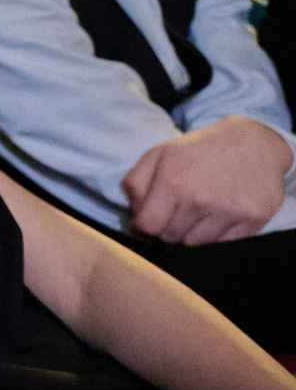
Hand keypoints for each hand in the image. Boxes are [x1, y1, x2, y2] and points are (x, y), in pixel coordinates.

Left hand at [124, 116, 292, 244]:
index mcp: (172, 181)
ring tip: (198, 214)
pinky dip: (216, 237)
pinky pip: (222, 245)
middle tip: (176, 213)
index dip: (142, 228)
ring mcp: (227, 211)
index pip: (147, 226)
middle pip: (169, 238)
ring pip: (194, 245)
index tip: (147, 224)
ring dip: (191, 234)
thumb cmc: (200, 150)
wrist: (255, 144)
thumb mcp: (160, 154)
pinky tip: (217, 218)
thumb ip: (136, 183)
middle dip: (167, 229)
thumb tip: (133, 216)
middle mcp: (199, 199)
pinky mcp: (252, 220)